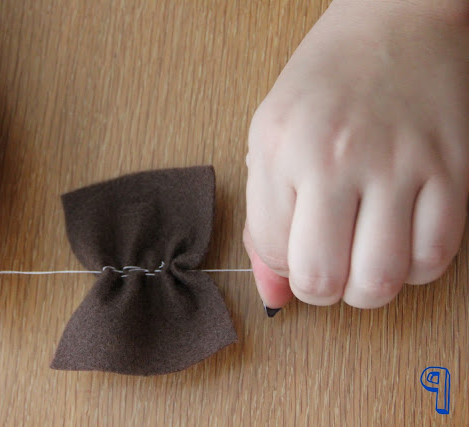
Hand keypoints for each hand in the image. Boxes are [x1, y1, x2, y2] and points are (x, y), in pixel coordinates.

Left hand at [244, 0, 468, 310]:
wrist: (398, 19)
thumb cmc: (326, 80)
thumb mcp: (270, 137)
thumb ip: (264, 218)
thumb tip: (272, 293)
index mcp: (280, 147)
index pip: (273, 251)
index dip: (282, 265)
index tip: (294, 248)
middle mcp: (334, 157)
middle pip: (322, 279)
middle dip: (320, 290)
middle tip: (327, 267)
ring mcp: (397, 163)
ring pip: (380, 280)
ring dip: (367, 288)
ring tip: (363, 259)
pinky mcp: (451, 170)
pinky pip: (435, 258)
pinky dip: (415, 268)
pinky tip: (402, 242)